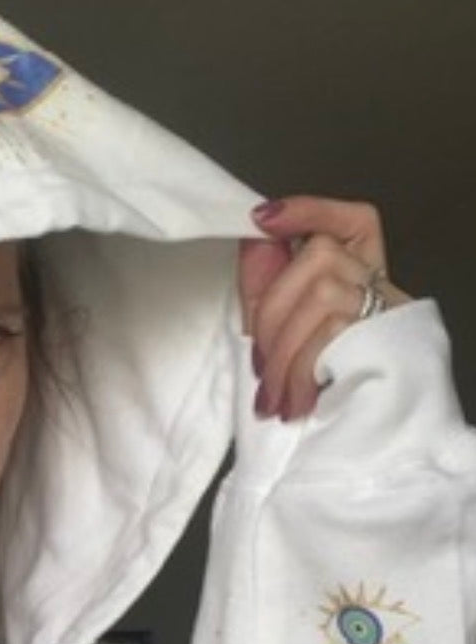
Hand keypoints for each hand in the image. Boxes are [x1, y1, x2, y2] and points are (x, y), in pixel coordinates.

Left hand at [238, 196, 411, 421]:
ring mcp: (390, 307)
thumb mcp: (285, 328)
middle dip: (271, 313)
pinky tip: (295, 400)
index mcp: (359, 274)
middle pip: (320, 257)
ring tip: (273, 396)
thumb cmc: (319, 380)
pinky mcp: (390, 338)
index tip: (262, 219)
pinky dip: (302, 369)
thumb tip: (255, 236)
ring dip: (284, 351)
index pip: (351, 221)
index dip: (310, 211)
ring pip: (323, 294)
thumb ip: (268, 281)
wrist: (363, 432)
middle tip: (260, 365)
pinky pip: (334, 333)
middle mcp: (380, 282)